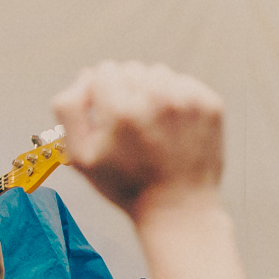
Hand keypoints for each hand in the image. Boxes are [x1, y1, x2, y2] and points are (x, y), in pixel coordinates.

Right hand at [53, 62, 243, 278]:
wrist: (178, 208)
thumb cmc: (126, 185)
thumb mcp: (80, 157)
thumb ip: (69, 109)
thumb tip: (86, 76)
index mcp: (120, 109)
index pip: (104, 70)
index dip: (102, 94)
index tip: (109, 117)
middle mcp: (155, 98)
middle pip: (132, 69)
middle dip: (127, 92)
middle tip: (133, 127)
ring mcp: (187, 99)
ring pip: (158, 74)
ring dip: (153, 93)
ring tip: (154, 128)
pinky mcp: (210, 104)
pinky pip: (184, 83)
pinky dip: (178, 99)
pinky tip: (174, 129)